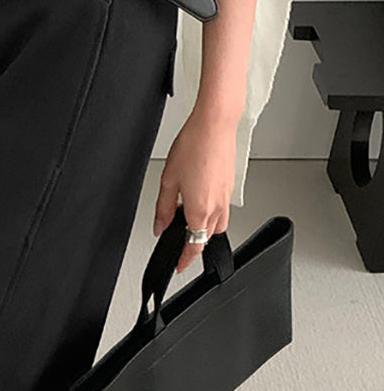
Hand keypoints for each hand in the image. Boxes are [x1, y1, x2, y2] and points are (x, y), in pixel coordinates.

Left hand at [152, 103, 235, 272]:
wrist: (215, 125)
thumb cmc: (194, 146)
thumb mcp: (168, 180)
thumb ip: (163, 208)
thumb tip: (159, 226)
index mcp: (200, 209)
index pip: (193, 246)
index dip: (184, 260)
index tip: (178, 266)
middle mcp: (217, 206)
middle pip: (207, 238)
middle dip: (194, 245)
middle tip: (180, 245)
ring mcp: (227, 197)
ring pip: (218, 225)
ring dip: (205, 230)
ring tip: (189, 223)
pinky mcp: (230, 186)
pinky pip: (223, 209)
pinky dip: (213, 214)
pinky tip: (200, 201)